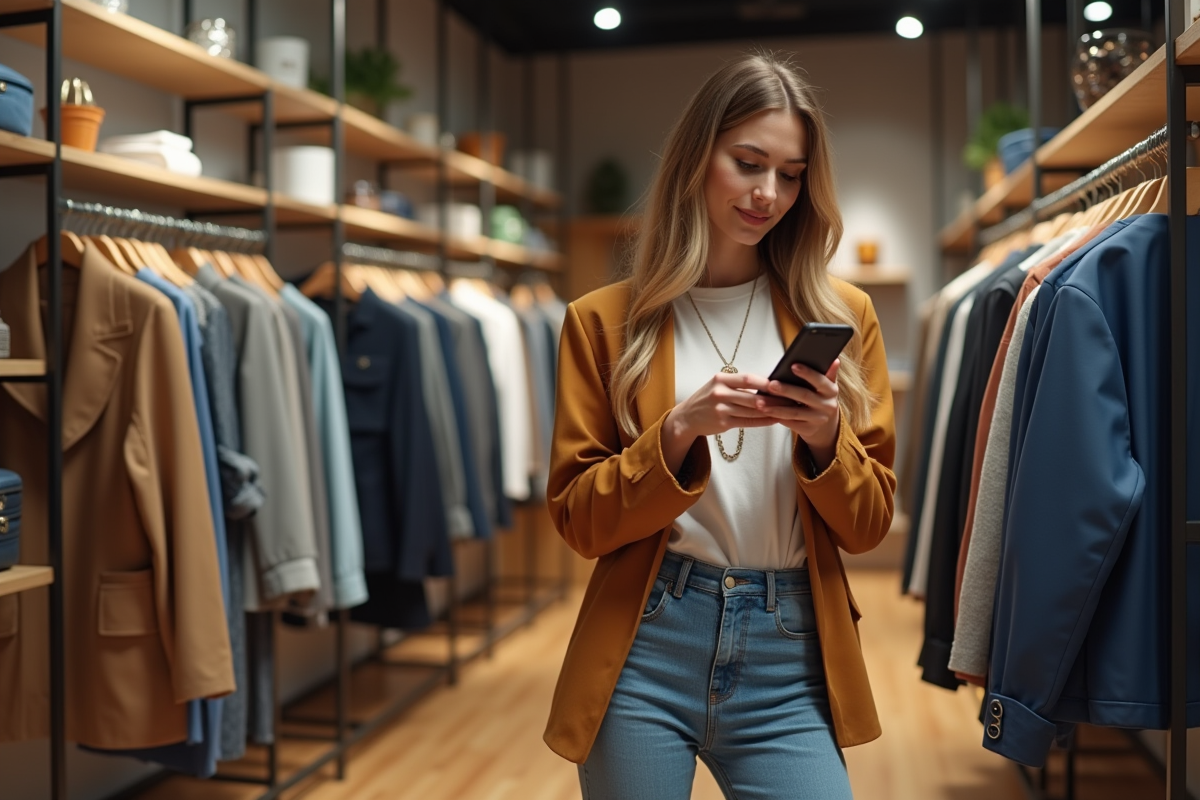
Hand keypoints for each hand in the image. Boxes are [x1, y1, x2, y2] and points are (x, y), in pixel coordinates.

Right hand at [661, 372, 776, 473]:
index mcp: (720, 380)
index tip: (781, 383)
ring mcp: (721, 409)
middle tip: (791, 398)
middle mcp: (720, 393)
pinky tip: (774, 419)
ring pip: (752, 411)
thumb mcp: (718, 385)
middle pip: (752, 396)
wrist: (687, 417)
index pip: (747, 379)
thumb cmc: (707, 399)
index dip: (765, 382)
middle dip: (773, 398)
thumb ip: (738, 383)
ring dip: (771, 410)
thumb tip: (766, 382)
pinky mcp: (724, 423)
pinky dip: (763, 421)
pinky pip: (748, 422)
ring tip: (787, 409)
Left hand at [755, 360, 841, 470]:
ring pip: (794, 412)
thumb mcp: (827, 387)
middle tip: (771, 384)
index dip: (807, 374)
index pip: (820, 381)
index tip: (793, 366)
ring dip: (776, 407)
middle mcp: (827, 406)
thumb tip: (834, 360)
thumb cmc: (821, 399)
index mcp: (831, 391)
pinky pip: (790, 423)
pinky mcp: (808, 430)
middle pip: (804, 396)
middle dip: (786, 390)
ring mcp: (818, 419)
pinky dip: (777, 417)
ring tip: (761, 402)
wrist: (826, 427)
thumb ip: (828, 374)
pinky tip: (765, 412)